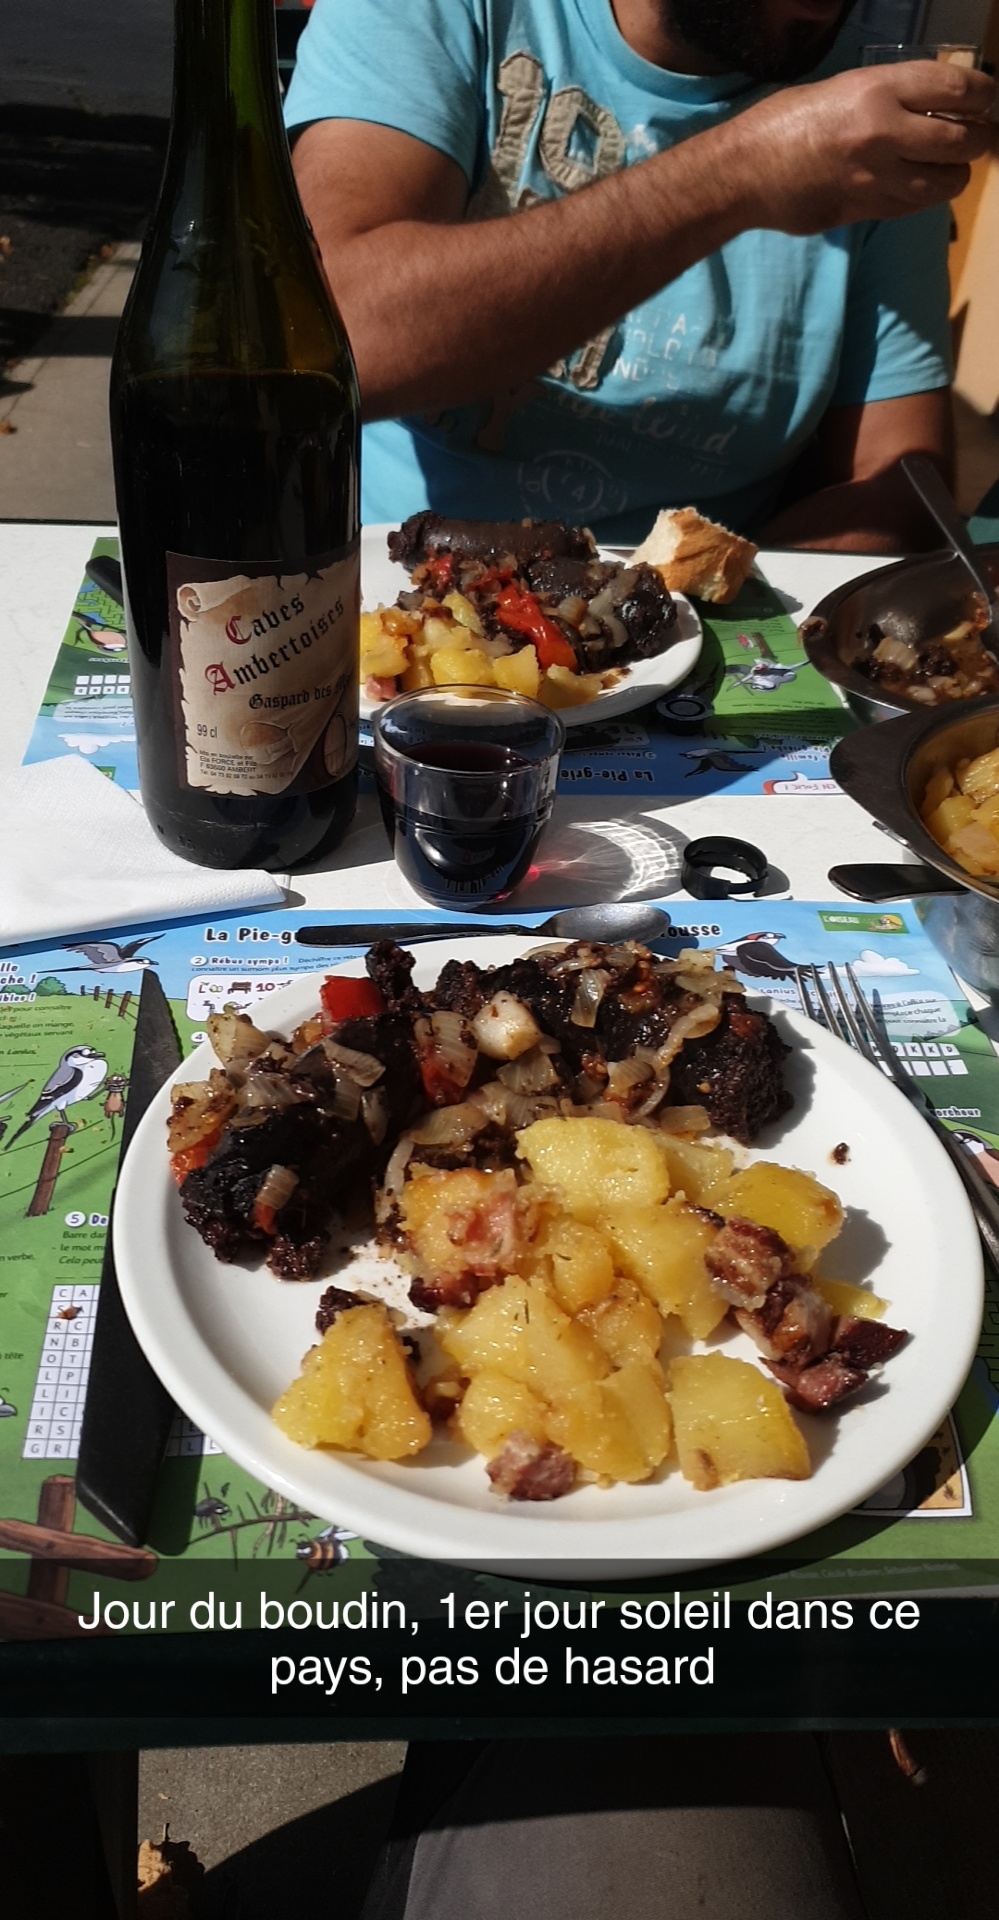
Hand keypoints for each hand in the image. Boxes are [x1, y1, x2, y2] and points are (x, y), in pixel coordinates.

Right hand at [730, 61, 994, 234]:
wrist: (744, 173)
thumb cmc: (785, 122)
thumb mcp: (842, 89)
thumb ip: (890, 96)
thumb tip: (935, 104)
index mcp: (876, 90)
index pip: (955, 88)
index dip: (984, 95)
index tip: (989, 100)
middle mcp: (883, 133)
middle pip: (962, 139)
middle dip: (978, 139)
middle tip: (978, 136)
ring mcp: (877, 178)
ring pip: (947, 181)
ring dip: (956, 173)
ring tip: (950, 165)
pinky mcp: (868, 210)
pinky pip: (918, 205)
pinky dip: (928, 194)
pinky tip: (919, 183)